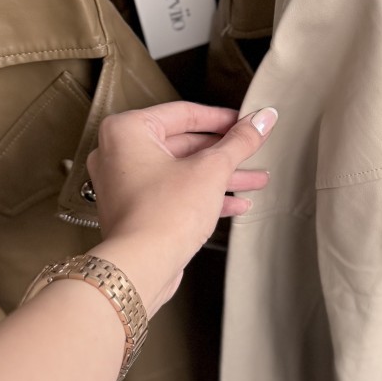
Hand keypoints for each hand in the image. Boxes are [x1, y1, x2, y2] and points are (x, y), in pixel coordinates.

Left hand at [86, 102, 276, 314]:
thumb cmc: (163, 214)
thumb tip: (262, 119)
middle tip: (252, 151)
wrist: (143, 266)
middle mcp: (119, 154)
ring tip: (254, 181)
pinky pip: (174, 194)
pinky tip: (235, 204)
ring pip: (182, 171)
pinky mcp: (136, 211)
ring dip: (221, 176)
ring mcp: (125, 185)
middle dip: (225, 153)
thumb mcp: (213, 169)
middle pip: (184, 144)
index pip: (184, 114)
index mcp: (128, 131)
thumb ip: (240, 141)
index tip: (245, 123)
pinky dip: (203, 195)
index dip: (222, 119)